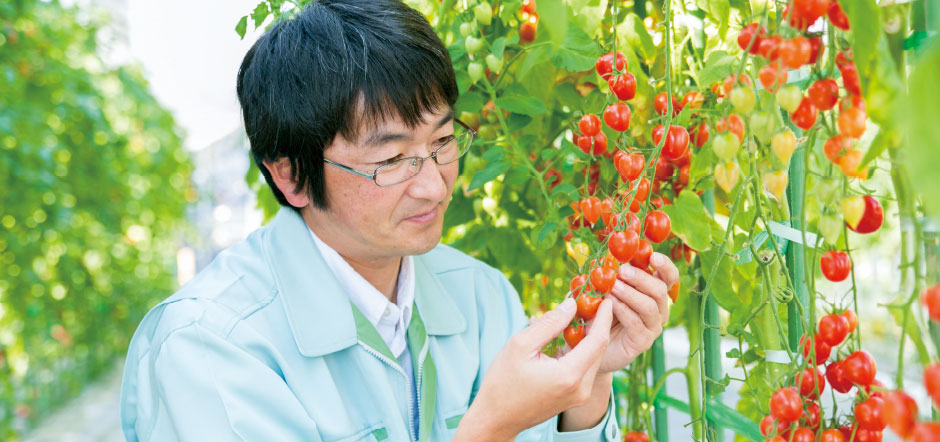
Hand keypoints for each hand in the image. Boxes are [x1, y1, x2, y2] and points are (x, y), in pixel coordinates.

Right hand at [453, 297, 613, 440]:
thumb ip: (549, 323)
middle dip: (596, 324)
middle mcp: (581, 388)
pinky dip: (577, 349)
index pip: (598, 340)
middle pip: (598, 349)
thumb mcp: (521, 345)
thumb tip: (571, 305)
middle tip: (589, 302)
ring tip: (577, 314)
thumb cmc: (503, 382)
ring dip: (586, 336)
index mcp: (569, 376)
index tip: (605, 298)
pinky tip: (564, 334)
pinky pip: (582, 367)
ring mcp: (579, 395)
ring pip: (591, 358)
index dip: (603, 317)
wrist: (495, 419)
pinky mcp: (574, 397)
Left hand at [597, 251, 677, 372]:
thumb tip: (607, 258)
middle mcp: (659, 310)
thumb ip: (610, 276)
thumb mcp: (604, 290)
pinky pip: (636, 323)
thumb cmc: (600, 312)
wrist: (591, 344)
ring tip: (612, 287)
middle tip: (622, 271)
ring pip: (650, 306)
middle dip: (641, 278)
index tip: (653, 256)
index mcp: (654, 293)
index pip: (669, 277)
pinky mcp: (643, 341)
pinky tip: (610, 303)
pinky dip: (623, 310)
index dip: (665, 266)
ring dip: (630, 294)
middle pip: (660, 290)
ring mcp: (653, 327)